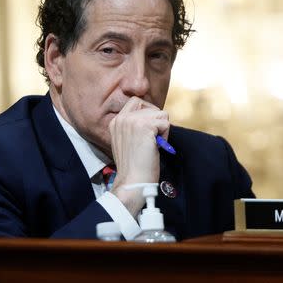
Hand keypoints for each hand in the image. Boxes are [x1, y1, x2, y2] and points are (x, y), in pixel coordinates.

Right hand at [108, 97, 169, 215]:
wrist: (133, 181)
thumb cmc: (133, 167)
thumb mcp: (127, 141)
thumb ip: (134, 126)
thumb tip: (153, 117)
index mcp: (116, 121)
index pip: (136, 101)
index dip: (148, 113)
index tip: (149, 131)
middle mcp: (122, 118)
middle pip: (152, 107)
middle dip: (156, 123)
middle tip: (150, 141)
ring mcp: (132, 121)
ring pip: (161, 114)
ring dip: (162, 130)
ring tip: (152, 145)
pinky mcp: (145, 126)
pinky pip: (165, 123)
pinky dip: (165, 136)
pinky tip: (156, 148)